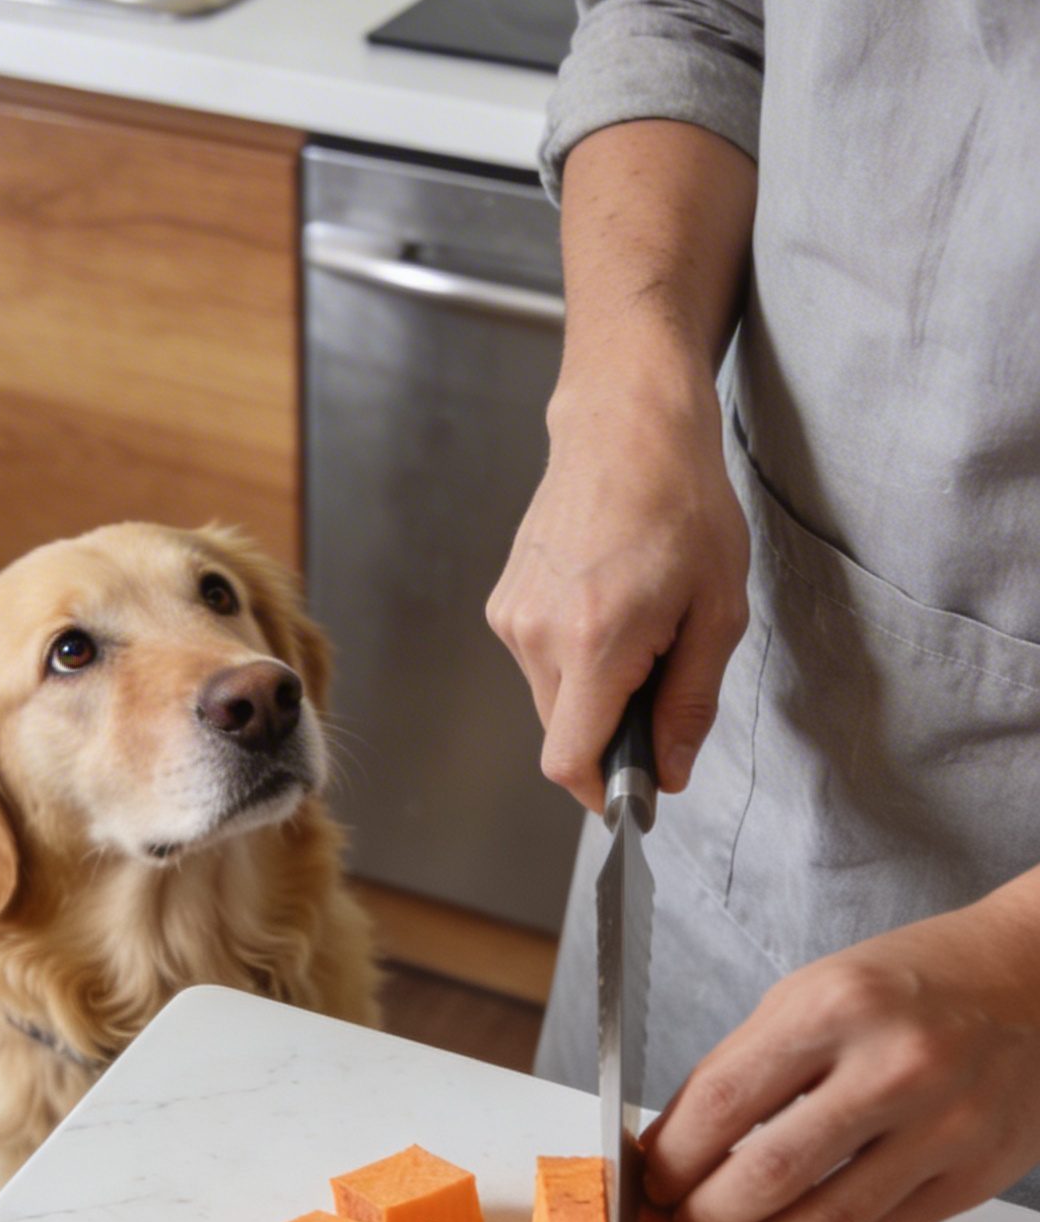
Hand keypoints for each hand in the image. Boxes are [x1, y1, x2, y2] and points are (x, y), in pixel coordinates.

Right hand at [486, 361, 749, 812]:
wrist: (625, 428)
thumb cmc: (683, 506)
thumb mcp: (718, 611)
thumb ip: (689, 703)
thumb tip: (667, 773)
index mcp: (594, 641)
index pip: (570, 762)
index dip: (605, 792)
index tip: (640, 792)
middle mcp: (536, 633)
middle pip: (563, 735)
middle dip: (612, 733)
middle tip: (663, 677)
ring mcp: (511, 615)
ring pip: (551, 700)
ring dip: (595, 692)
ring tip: (640, 627)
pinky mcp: (504, 600)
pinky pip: (539, 662)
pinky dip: (576, 659)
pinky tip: (610, 606)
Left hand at [642, 892, 1039, 1221]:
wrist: (1031, 979)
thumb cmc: (913, 982)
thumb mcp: (816, 990)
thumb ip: (748, 1062)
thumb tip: (678, 1139)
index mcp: (834, 1005)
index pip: (724, 1100)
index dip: (675, 1154)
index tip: (652, 1179)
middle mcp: (893, 1064)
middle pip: (769, 1172)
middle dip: (708, 1215)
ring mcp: (944, 1124)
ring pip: (827, 1221)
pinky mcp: (979, 1173)